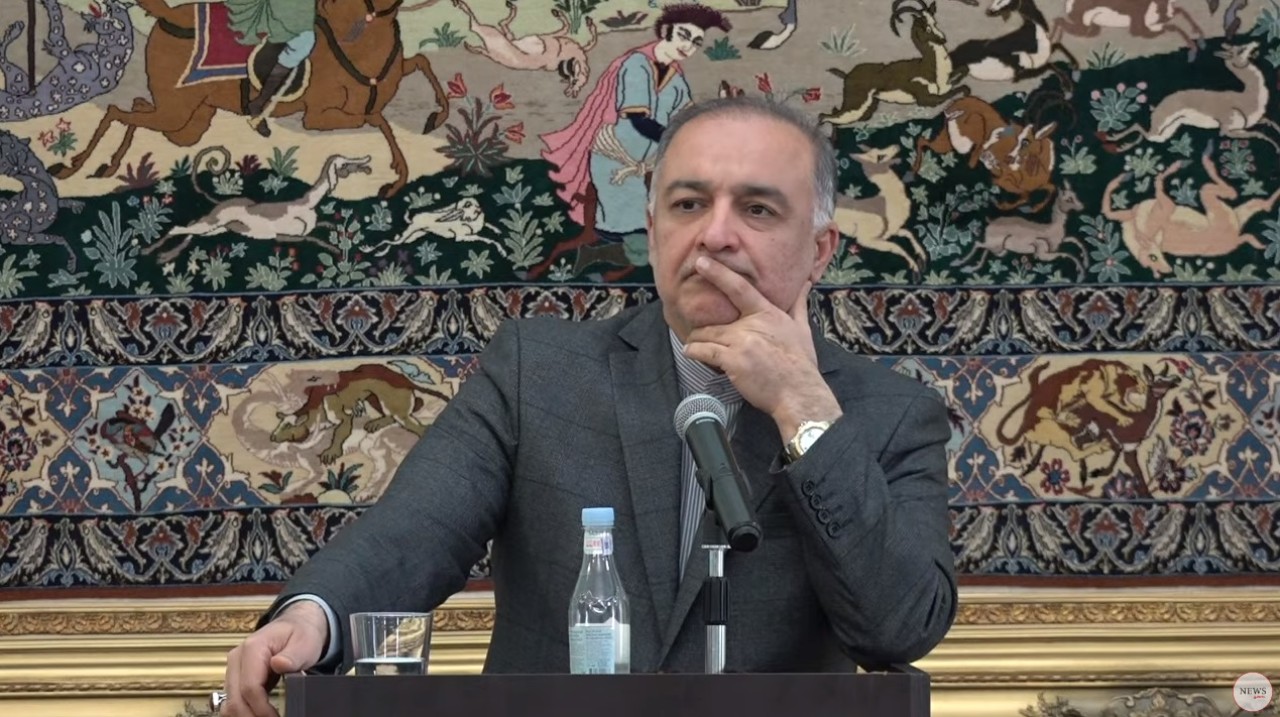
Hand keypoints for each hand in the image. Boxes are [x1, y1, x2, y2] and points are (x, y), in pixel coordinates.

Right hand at [222, 601, 327, 716]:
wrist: (296, 626)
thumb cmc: (300, 633)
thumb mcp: (304, 642)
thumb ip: (293, 655)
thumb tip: (279, 663)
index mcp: (253, 648)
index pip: (250, 687)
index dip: (262, 709)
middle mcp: (237, 659)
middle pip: (235, 700)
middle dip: (253, 716)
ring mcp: (234, 669)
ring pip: (229, 704)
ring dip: (245, 716)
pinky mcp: (235, 678)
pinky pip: (233, 702)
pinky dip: (243, 713)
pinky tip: (257, 716)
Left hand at [682, 257, 841, 439]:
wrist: (799, 393)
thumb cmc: (801, 363)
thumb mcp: (802, 329)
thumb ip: (798, 304)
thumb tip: (805, 283)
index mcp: (767, 313)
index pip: (739, 288)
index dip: (719, 273)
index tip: (702, 262)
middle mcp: (752, 324)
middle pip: (716, 319)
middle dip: (703, 327)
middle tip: (696, 331)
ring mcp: (741, 342)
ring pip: (707, 335)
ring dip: (697, 340)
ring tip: (693, 345)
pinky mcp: (733, 361)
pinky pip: (704, 352)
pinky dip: (694, 352)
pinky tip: (690, 352)